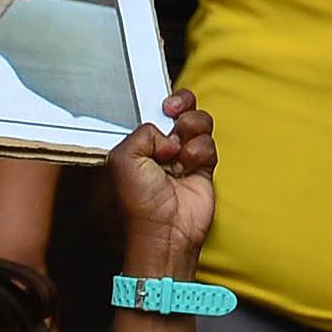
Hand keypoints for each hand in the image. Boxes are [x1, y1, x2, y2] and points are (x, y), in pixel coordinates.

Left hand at [107, 92, 215, 278]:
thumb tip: (168, 133)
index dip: (162, 101)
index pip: (154, 108)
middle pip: (182, 106)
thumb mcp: (122, 157)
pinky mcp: (204, 167)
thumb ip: (143, 131)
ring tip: (178, 155)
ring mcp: (185, 155)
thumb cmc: (139, 202)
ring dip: (190, 131)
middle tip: (174, 114)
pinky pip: (209, 144)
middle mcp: (163, 145)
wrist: (165, 229)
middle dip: (182, 104)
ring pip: (199, 122)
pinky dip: (199, 153)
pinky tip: (188, 170)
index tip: (163, 106)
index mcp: (139, 141)